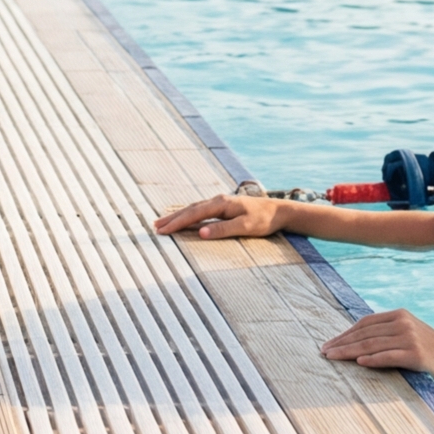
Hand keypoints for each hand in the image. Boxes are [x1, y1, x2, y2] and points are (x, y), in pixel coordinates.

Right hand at [152, 193, 284, 239]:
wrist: (279, 211)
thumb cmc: (264, 220)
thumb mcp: (245, 226)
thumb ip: (222, 229)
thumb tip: (200, 233)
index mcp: (221, 204)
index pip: (194, 214)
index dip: (177, 222)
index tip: (163, 230)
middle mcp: (218, 201)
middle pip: (190, 209)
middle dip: (172, 218)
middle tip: (155, 226)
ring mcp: (221, 203)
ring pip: (194, 209)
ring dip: (178, 216)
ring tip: (163, 222)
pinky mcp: (224, 208)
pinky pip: (201, 211)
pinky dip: (189, 215)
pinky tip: (184, 219)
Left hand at [320, 309, 433, 385]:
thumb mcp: (411, 335)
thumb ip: (389, 335)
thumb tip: (359, 344)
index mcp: (400, 315)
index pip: (365, 323)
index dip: (345, 333)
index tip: (330, 343)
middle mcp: (403, 322)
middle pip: (365, 333)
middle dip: (342, 343)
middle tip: (324, 352)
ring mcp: (410, 337)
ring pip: (372, 345)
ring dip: (349, 352)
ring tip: (333, 358)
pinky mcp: (416, 354)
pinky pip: (388, 356)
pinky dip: (372, 360)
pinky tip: (359, 363)